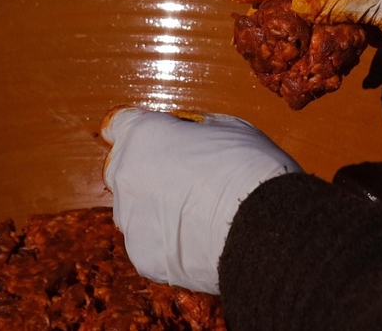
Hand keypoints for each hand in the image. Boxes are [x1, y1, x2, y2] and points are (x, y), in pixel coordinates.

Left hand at [101, 107, 299, 294]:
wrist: (262, 227)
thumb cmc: (250, 167)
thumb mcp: (225, 128)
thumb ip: (191, 132)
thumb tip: (187, 140)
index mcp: (143, 135)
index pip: (119, 126)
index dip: (138, 131)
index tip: (151, 140)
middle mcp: (125, 175)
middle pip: (126, 171)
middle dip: (149, 173)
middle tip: (189, 181)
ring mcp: (130, 219)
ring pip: (138, 212)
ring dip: (159, 211)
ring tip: (202, 216)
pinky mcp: (142, 256)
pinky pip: (152, 244)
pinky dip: (170, 243)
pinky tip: (202, 240)